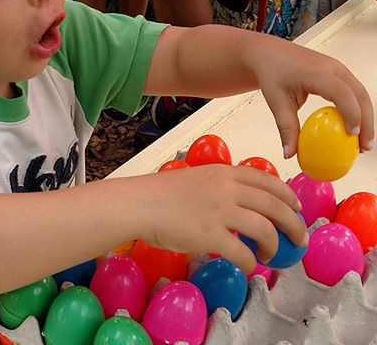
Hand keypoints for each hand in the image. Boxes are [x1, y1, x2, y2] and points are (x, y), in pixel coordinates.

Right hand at [133, 164, 307, 272]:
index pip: (268, 180)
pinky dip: (251, 261)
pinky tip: (249, 264)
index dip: (288, 195)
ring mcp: (220, 211)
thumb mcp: (196, 179)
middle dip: (294, 223)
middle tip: (299, 237)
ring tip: (273, 255)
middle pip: (276, 205)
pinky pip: (243, 252)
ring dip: (275, 245)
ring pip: (265, 229)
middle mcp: (227, 189)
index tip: (296, 207)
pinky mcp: (210, 235)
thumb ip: (220, 188)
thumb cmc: (160, 193)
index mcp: (224, 173)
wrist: (138, 204)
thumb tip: (238, 207)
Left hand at [254, 42, 373, 157]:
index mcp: (317, 72)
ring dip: (365, 117)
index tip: (351, 134)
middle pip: (360, 95)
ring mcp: (338, 69)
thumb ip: (285, 127)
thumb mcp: (276, 101)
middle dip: (366, 122)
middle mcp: (333, 68)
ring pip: (361, 94)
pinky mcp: (339, 74)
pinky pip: (354, 93)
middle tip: (364, 146)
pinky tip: (353, 129)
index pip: (341, 93)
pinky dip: (357, 111)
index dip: (351, 113)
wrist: (271, 55)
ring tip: (362, 143)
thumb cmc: (273, 72)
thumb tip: (289, 153)